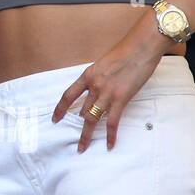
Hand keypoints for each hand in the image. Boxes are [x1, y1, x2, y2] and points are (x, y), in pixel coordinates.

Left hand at [52, 26, 166, 151]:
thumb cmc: (125, 53)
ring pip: (92, 118)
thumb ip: (99, 78)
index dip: (60, 109)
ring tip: (82, 148)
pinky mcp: (121, 99)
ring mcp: (106, 93)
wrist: (140, 47)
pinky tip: (110, 145)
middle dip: (79, 125)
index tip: (55, 119)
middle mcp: (94, 85)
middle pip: (81, 110)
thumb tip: (99, 89)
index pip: (68, 95)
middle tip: (75, 138)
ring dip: (87, 135)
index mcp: (87, 75)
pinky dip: (110, 135)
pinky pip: (112, 121)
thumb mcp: (104, 64)